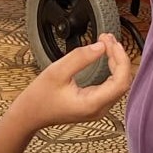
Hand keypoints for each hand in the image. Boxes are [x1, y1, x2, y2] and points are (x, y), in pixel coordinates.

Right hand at [11, 33, 131, 128]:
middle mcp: (99, 109)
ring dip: (116, 61)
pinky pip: (111, 86)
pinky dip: (111, 68)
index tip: (110, 42)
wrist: (29, 114)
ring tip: (107, 43)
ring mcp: (98, 108)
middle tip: (107, 38)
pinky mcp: (95, 104)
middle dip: (118, 57)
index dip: (120, 59)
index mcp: (92, 104)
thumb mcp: (56, 71)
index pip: (120, 82)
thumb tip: (101, 46)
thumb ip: (80, 58)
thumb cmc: (39, 97)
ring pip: (118, 83)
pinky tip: (106, 55)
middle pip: (122, 82)